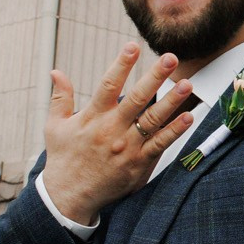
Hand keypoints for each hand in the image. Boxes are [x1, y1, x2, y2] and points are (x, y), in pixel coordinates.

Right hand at [40, 43, 197, 224]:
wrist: (69, 197)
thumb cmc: (63, 159)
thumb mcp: (55, 126)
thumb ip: (60, 98)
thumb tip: (56, 71)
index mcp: (92, 117)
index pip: (107, 85)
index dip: (121, 64)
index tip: (132, 46)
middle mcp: (111, 130)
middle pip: (137, 98)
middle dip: (155, 76)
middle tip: (171, 58)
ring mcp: (127, 147)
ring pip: (153, 120)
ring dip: (172, 101)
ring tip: (187, 84)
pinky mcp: (138, 164)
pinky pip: (160, 144)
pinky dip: (175, 131)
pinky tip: (189, 117)